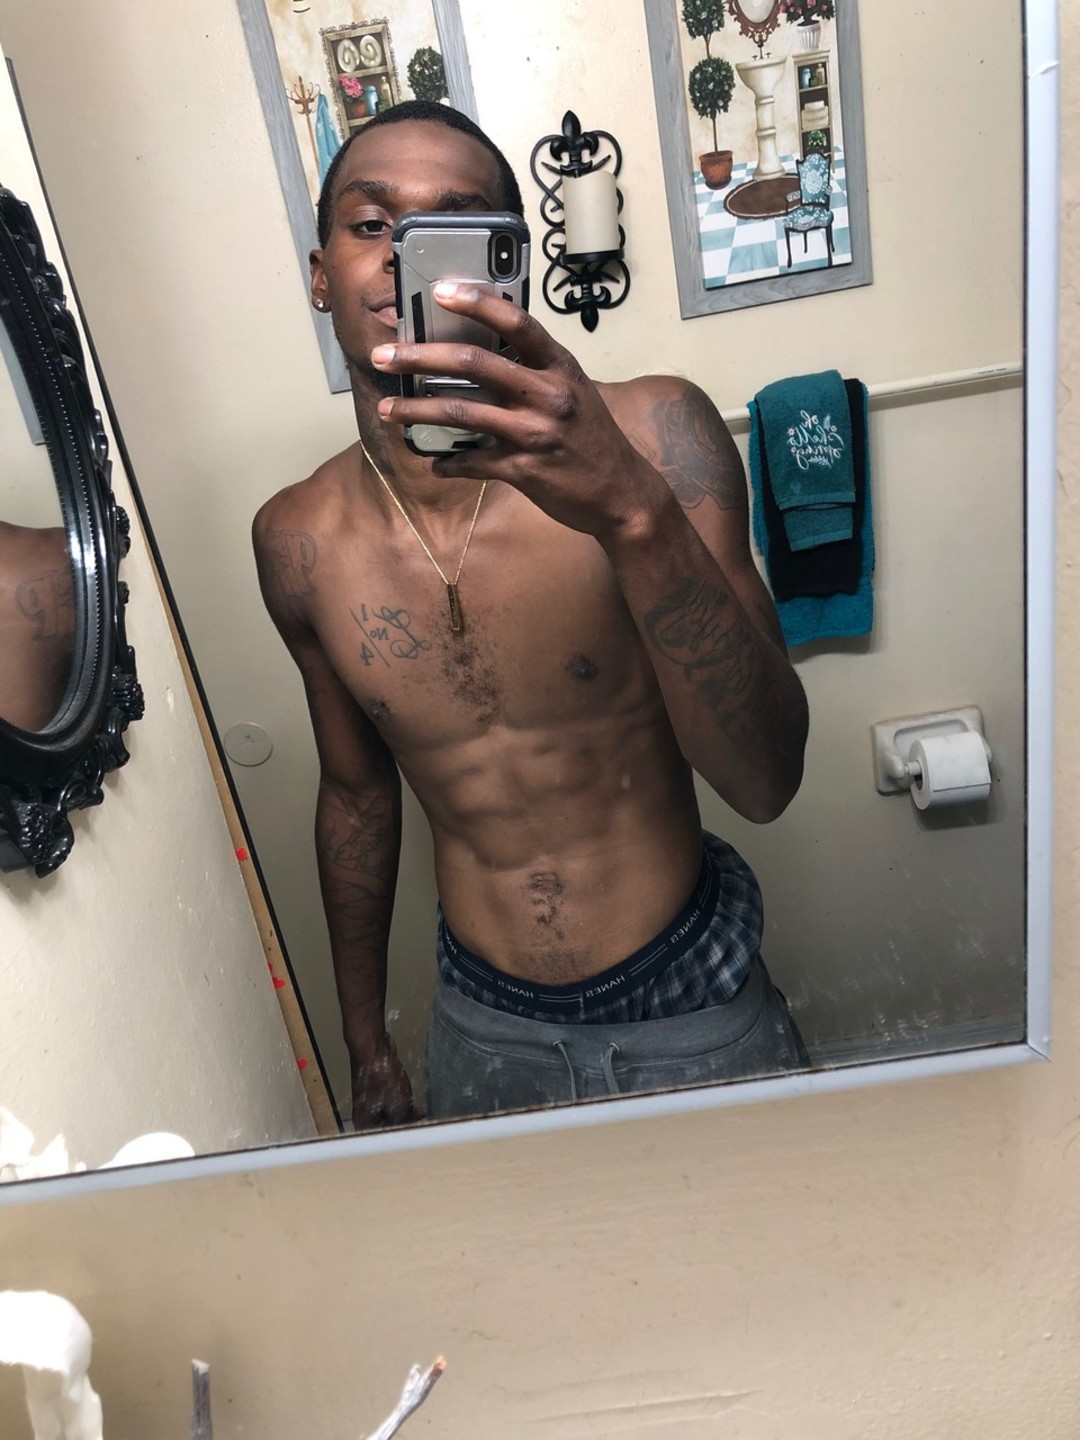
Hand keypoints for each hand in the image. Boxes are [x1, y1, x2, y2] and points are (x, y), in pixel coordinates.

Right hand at [349, 1031, 415, 1130]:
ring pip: (391, 1111)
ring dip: (406, 1110)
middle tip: (422, 1118)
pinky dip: (402, 1098)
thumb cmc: (379, 1075)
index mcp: (365, 1122)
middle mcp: (365, 1113)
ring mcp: (370, 1099)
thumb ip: (403, 1122)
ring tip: (420, 1108)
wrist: (373, 1048)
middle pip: (388, 1125)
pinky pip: (392, 1098)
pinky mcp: (377, 1087)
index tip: (418, 1132)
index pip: (385, 1138)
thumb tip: (410, 1129)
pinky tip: (410, 1095)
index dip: (402, 1135)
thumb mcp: (398, 1107)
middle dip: (406, 1121)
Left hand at [371, 284, 663, 537]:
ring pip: (462, 412)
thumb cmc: (592, 438)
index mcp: (559, 366)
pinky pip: (473, 462)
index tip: (440, 289)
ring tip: (386, 410)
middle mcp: (548, 394)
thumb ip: (535, 370)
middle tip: (386, 356)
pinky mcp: (526, 470)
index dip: (477, 300)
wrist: (623, 493)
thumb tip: (483, 352)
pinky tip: (434, 462)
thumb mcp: (573, 391)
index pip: (516, 320)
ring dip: (416, 411)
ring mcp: (536, 433)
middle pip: (474, 362)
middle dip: (421, 356)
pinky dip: (449, 463)